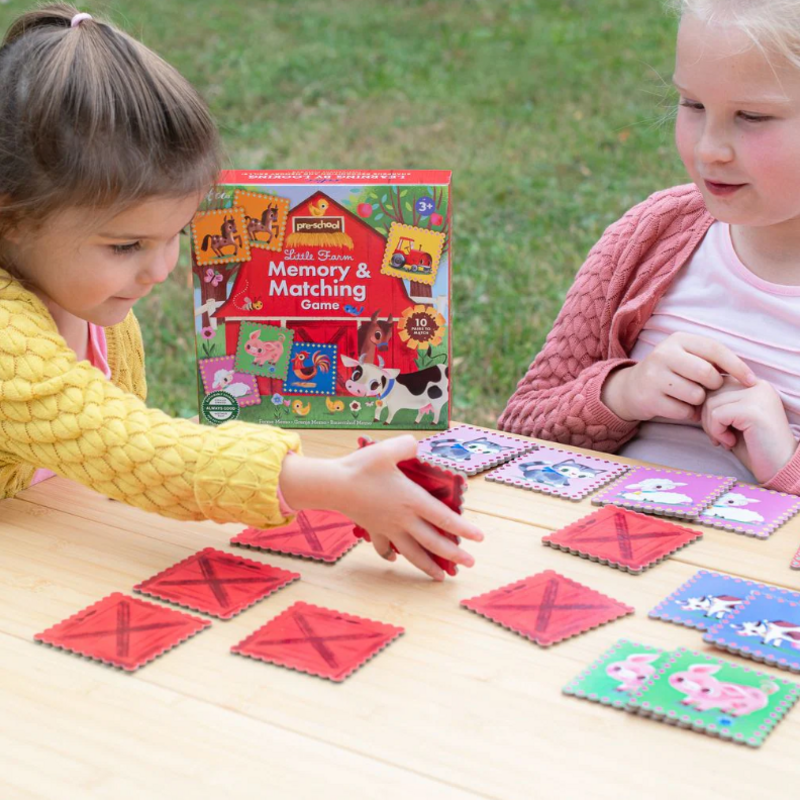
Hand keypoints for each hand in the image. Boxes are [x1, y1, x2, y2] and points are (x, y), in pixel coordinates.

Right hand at [278, 435, 482, 580]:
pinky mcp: (373, 529)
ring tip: (440, 578)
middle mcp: (403, 519)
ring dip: (427, 566)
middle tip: (470, 564)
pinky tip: (395, 560)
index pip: (444, 518)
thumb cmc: (361, 467)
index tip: (480, 539)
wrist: (332, 485)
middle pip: (433, 542)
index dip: (464, 529)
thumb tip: (418, 444)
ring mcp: (388, 527)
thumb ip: (408, 445)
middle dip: (453, 555)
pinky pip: (385, 548)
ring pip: (412, 552)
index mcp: (412, 500)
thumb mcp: (388, 449)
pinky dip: (391, 555)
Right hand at [601, 333, 756, 422]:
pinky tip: (679, 407)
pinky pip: (683, 411)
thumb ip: (711, 360)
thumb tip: (745, 376)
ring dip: (699, 401)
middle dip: (714, 385)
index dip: (736, 366)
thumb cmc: (671, 372)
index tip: (751, 380)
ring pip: (695, 395)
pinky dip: (688, 413)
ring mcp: (654, 376)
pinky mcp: (649, 398)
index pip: (715, 350)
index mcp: (678, 340)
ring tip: (690, 397)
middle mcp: (663, 354)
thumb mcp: (686, 357)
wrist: (631, 388)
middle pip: (706, 373)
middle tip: (707, 389)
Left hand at [701, 377, 796, 482]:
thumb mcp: (732, 419)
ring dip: (711, 426)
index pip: (716, 381)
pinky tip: (730, 443)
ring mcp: (757, 395)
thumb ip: (718, 403)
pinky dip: (717, 431)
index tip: (715, 426)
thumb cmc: (753, 446)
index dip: (707, 405)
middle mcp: (757, 384)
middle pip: (711, 390)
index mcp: (753, 383)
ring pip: (711, 402)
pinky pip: (717, 414)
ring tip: (725, 440)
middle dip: (707, 416)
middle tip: (718, 436)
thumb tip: (691, 394)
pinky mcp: (752, 409)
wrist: (779, 467)